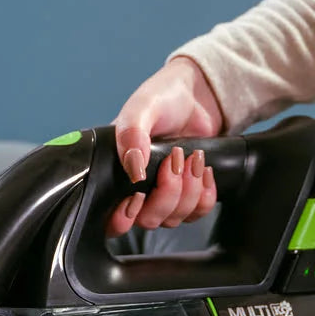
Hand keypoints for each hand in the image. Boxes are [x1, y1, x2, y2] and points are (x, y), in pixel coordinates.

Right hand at [109, 56, 223, 236]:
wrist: (199, 95)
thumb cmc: (162, 98)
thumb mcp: (141, 109)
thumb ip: (131, 135)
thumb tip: (134, 170)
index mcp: (116, 172)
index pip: (110, 218)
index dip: (122, 218)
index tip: (137, 196)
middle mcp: (138, 189)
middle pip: (148, 220)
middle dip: (166, 195)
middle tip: (174, 161)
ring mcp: (165, 194)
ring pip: (174, 218)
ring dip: (188, 190)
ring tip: (191, 157)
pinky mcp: (190, 195)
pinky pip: (198, 212)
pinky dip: (205, 194)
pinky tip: (203, 170)